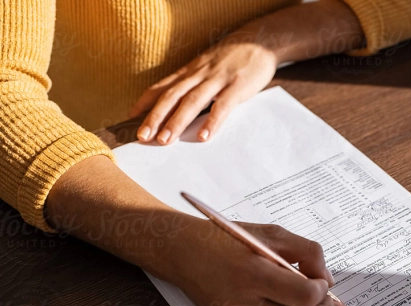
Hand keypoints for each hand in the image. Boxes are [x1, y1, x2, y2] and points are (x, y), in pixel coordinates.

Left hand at [131, 35, 277, 145]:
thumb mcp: (208, 66)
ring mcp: (218, 80)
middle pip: (172, 96)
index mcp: (191, 71)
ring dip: (176, 122)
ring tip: (165, 140)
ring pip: (191, 101)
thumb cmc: (233, 58)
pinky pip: (222, 106)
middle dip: (155, 117)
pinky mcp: (237, 87)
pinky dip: (211, 122)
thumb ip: (195, 84)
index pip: (163, 87)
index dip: (145, 102)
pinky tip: (203, 136)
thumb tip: (180, 104)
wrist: (261, 41)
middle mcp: (199, 74)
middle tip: (143, 136)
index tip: (131, 118)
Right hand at [170, 218, 336, 305]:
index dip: (321, 291)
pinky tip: (283, 302)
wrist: (182, 253)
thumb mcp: (271, 234)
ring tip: (304, 297)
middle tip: (323, 297)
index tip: (320, 280)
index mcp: (253, 274)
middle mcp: (245, 305)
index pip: (304, 297)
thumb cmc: (226, 239)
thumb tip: (327, 281)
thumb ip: (307, 252)